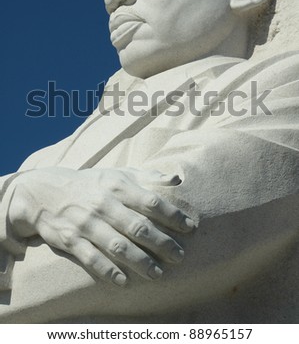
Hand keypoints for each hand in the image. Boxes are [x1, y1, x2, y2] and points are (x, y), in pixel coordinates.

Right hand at [8, 167, 194, 285]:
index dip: (173, 215)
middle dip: (162, 243)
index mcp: (117, 186)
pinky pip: (92, 259)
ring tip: (158, 274)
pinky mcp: (71, 240)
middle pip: (138, 227)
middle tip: (180, 256)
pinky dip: (108, 271)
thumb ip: (148, 176)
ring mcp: (86, 223)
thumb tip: (177, 179)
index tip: (190, 227)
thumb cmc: (91, 183)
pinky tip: (124, 282)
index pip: (151, 202)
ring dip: (140, 261)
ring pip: (117, 246)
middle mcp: (103, 204)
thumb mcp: (117, 173)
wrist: (45, 192)